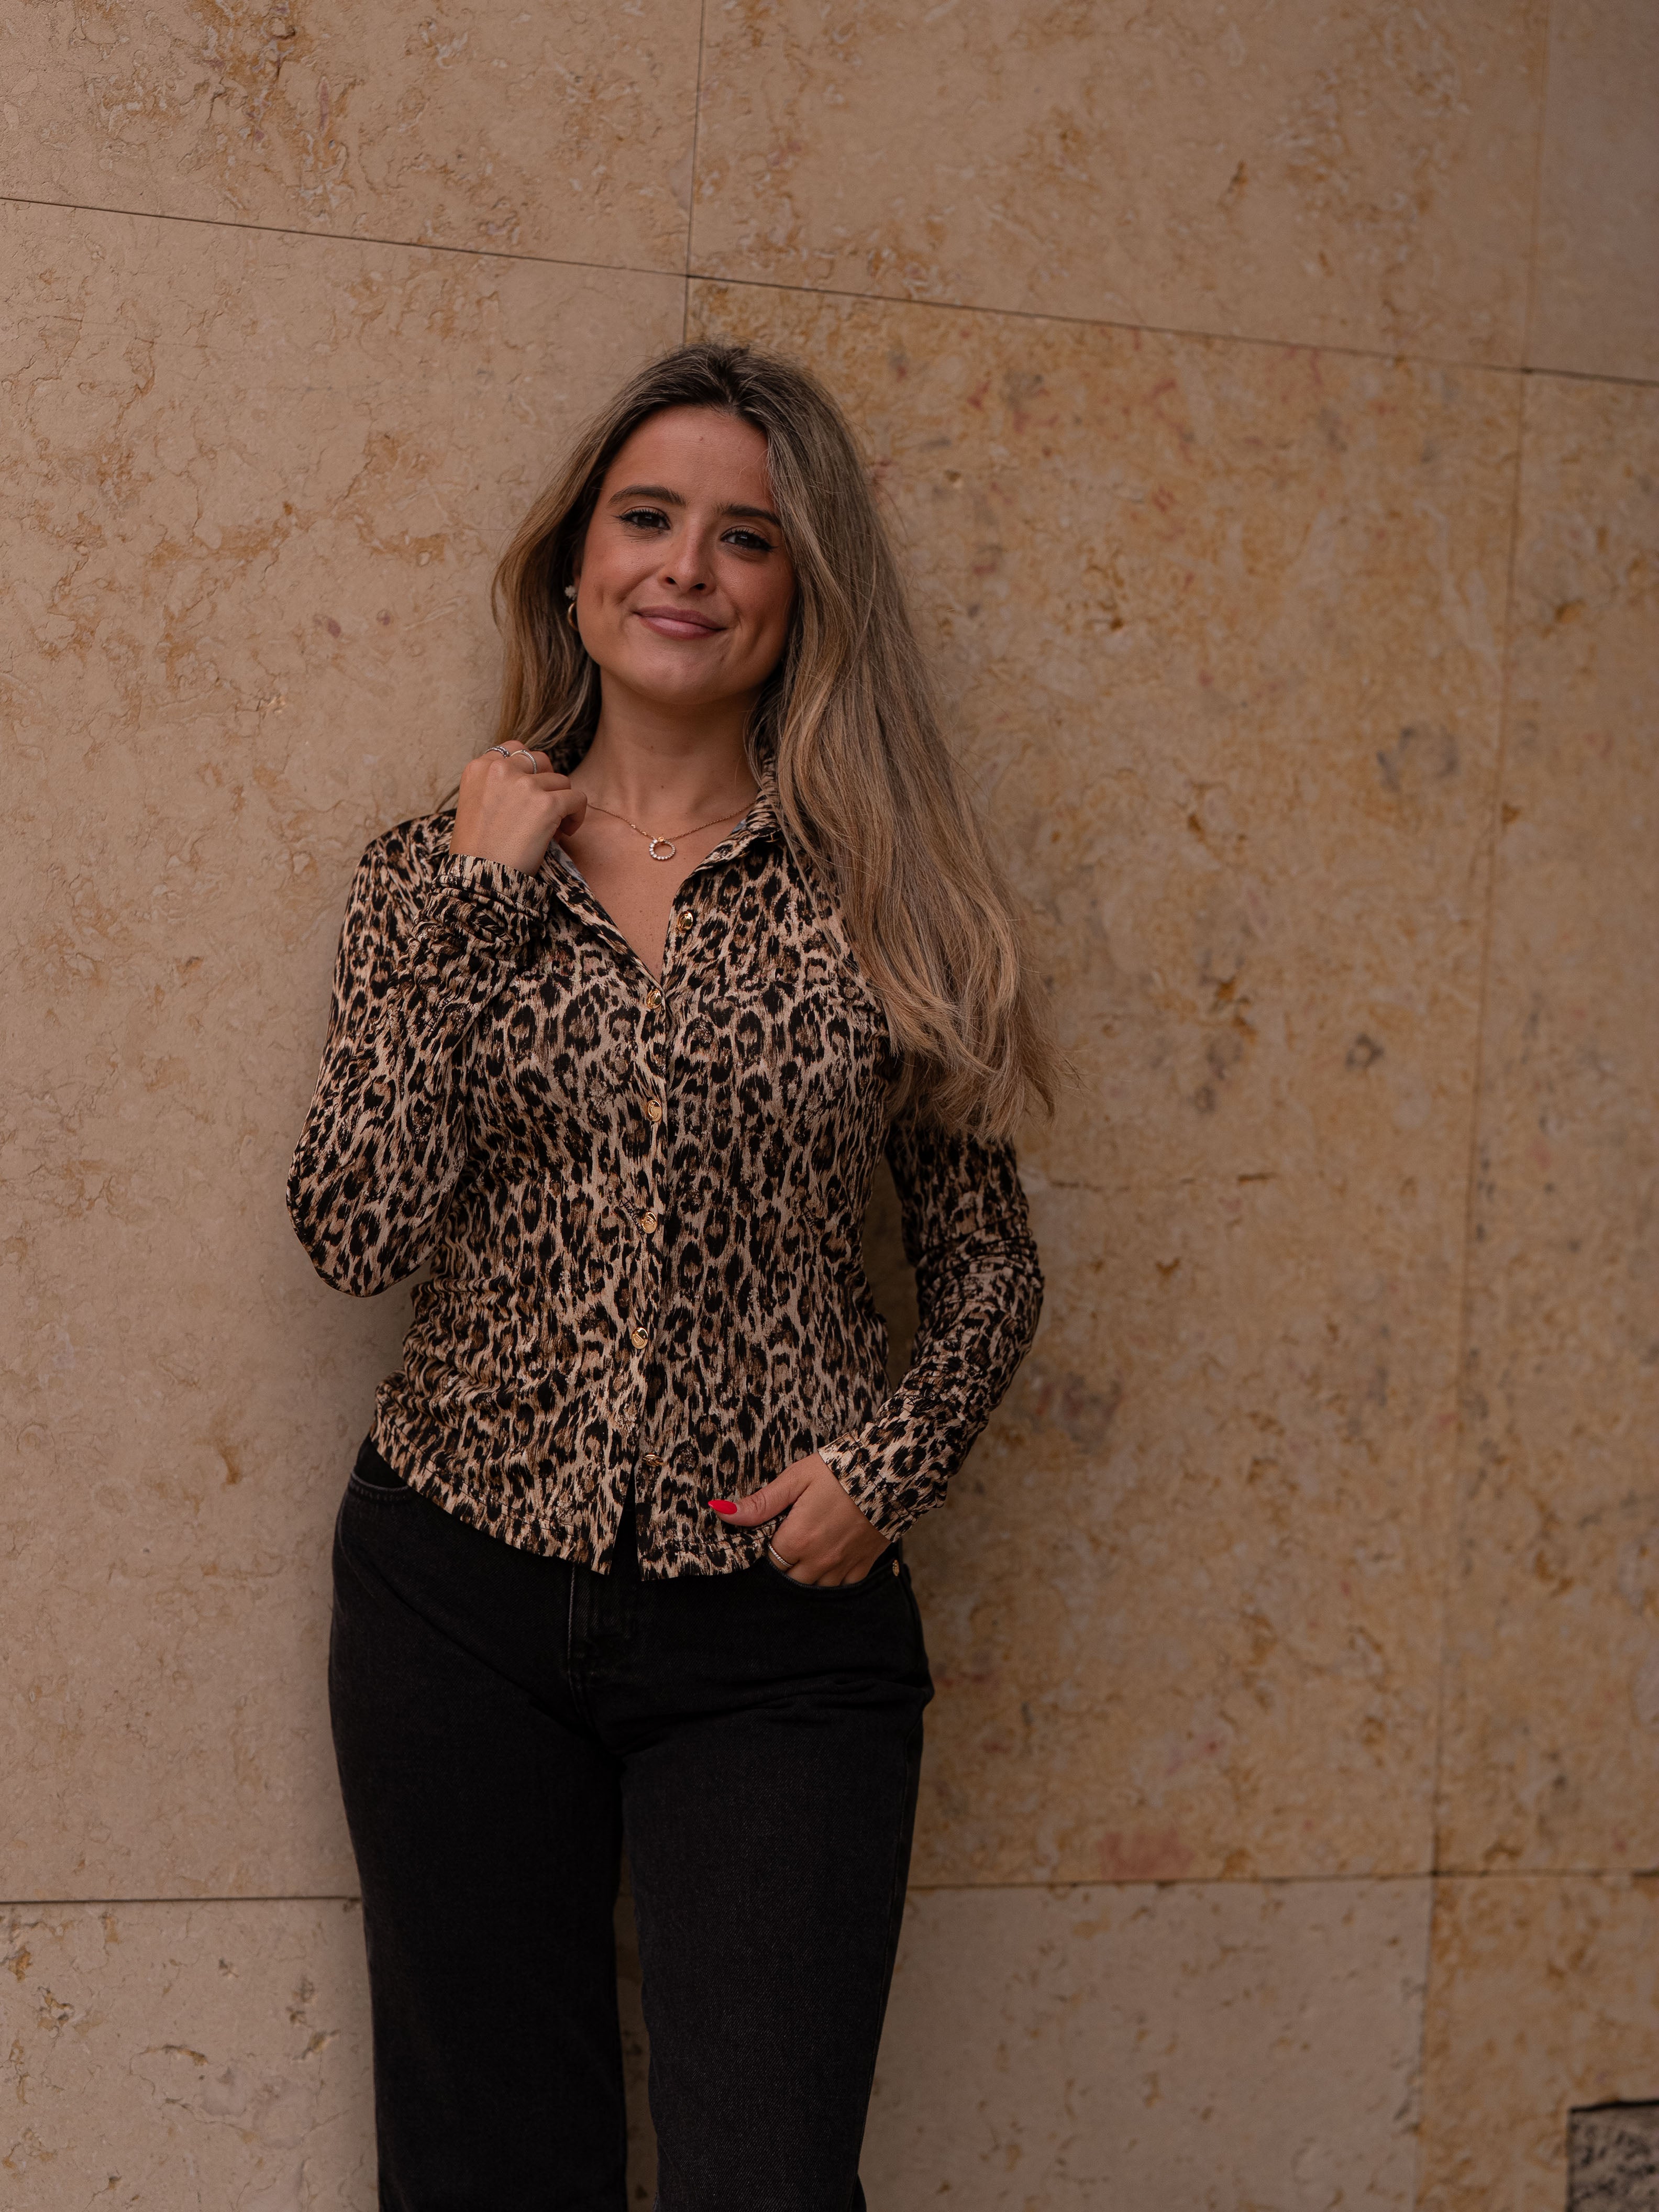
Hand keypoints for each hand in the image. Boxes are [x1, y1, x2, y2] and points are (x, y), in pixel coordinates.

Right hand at [449, 746, 587, 875]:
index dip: (528, 769)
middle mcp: (500, 769)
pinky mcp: (547, 804)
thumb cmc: (476, 850)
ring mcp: (525, 785)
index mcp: (479, 768)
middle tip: (546, 807)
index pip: (513, 749)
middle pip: (540, 759)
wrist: (479, 877)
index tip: (530, 791)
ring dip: (561, 802)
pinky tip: (566, 832)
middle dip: (547, 781)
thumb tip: (532, 783)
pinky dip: (577, 815)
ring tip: (554, 826)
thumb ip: (496, 785)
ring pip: (561, 781)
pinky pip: (577, 799)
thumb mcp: (474, 804)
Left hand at [711, 1453, 886, 1585]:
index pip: (769, 1561)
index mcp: (797, 1539)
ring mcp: (842, 1565)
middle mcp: (819, 1560)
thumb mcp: (796, 1478)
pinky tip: (831, 1559)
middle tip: (791, 1542)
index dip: (768, 1549)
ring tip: (810, 1551)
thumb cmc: (839, 1470)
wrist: (890, 1472)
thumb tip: (722, 1513)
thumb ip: (761, 1503)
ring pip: (814, 1588)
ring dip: (807, 1575)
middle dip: (786, 1565)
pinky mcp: (863, 1565)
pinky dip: (833, 1579)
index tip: (774, 1535)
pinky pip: (842, 1587)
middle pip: (789, 1579)